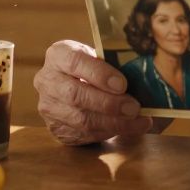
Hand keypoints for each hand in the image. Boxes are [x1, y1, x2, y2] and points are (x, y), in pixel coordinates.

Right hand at [33, 40, 149, 145]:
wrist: (71, 83)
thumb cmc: (92, 67)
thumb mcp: (97, 56)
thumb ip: (112, 65)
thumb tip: (142, 79)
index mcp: (58, 55)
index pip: (75, 62)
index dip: (99, 74)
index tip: (122, 84)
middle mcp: (47, 81)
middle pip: (76, 95)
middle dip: (109, 104)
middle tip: (134, 107)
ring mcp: (49, 107)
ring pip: (80, 119)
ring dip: (113, 123)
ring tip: (138, 121)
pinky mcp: (56, 128)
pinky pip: (84, 134)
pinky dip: (109, 132)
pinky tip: (128, 128)